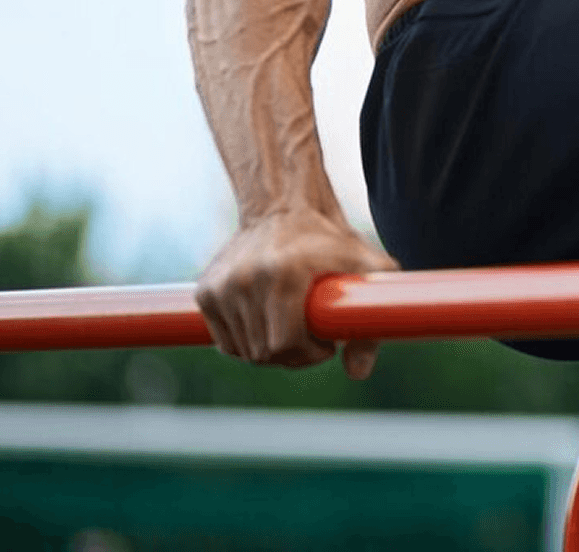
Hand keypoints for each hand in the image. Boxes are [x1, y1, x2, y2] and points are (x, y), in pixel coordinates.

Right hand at [196, 208, 397, 378]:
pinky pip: (225, 342)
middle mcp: (247, 279)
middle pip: (264, 353)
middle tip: (311, 336)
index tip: (326, 342)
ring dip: (270, 348)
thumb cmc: (330, 240)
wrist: (283, 207)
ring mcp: (222, 286)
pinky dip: (246, 341)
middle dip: (293, 354)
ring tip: (291, 323)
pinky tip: (267, 319)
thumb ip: (373, 317)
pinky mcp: (205, 292)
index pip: (285, 344)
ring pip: (244, 352)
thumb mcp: (365, 266)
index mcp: (285, 273)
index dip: (310, 353)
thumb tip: (359, 372)